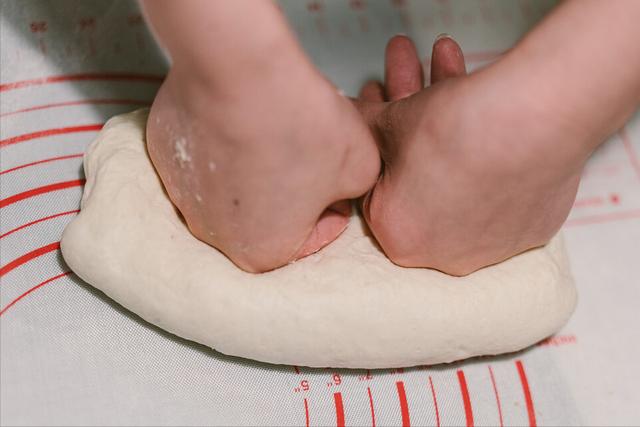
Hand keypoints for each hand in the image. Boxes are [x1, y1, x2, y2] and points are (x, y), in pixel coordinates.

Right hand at [146, 37, 378, 272]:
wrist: (241, 69)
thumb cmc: (298, 122)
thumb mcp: (362, 166)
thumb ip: (354, 191)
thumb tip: (339, 185)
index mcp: (262, 253)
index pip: (312, 237)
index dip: (333, 205)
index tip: (337, 178)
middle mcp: (213, 235)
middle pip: (269, 218)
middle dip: (293, 191)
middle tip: (308, 153)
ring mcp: (181, 196)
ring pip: (233, 189)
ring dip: (256, 169)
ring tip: (275, 132)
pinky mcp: (162, 157)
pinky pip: (204, 159)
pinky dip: (224, 144)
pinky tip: (241, 119)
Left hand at [355, 35, 585, 274]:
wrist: (532, 120)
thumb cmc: (450, 128)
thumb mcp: (388, 121)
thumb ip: (362, 125)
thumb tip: (351, 117)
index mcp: (398, 235)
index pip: (378, 183)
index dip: (377, 133)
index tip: (382, 96)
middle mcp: (443, 255)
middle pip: (420, 177)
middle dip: (413, 116)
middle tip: (410, 64)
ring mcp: (493, 247)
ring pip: (462, 179)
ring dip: (454, 121)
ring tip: (446, 55)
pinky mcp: (533, 229)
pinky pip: (505, 188)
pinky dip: (496, 153)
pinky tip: (492, 109)